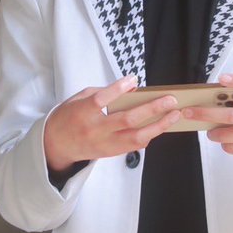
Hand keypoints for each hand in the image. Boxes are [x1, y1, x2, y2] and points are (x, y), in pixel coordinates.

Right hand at [43, 75, 180, 173]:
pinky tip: (160, 125)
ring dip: (158, 126)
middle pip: (126, 120)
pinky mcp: (112, 152)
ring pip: (136, 137)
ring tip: (174, 115)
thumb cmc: (69, 116)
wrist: (58, 145)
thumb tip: (130, 87)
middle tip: (170, 100)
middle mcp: (95, 130)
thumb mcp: (79, 98)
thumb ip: (103, 92)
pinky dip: (149, 134)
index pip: (101, 100)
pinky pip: (135, 145)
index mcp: (83, 113)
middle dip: (151, 109)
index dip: (117, 89)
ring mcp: (105, 143)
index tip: (133, 80)